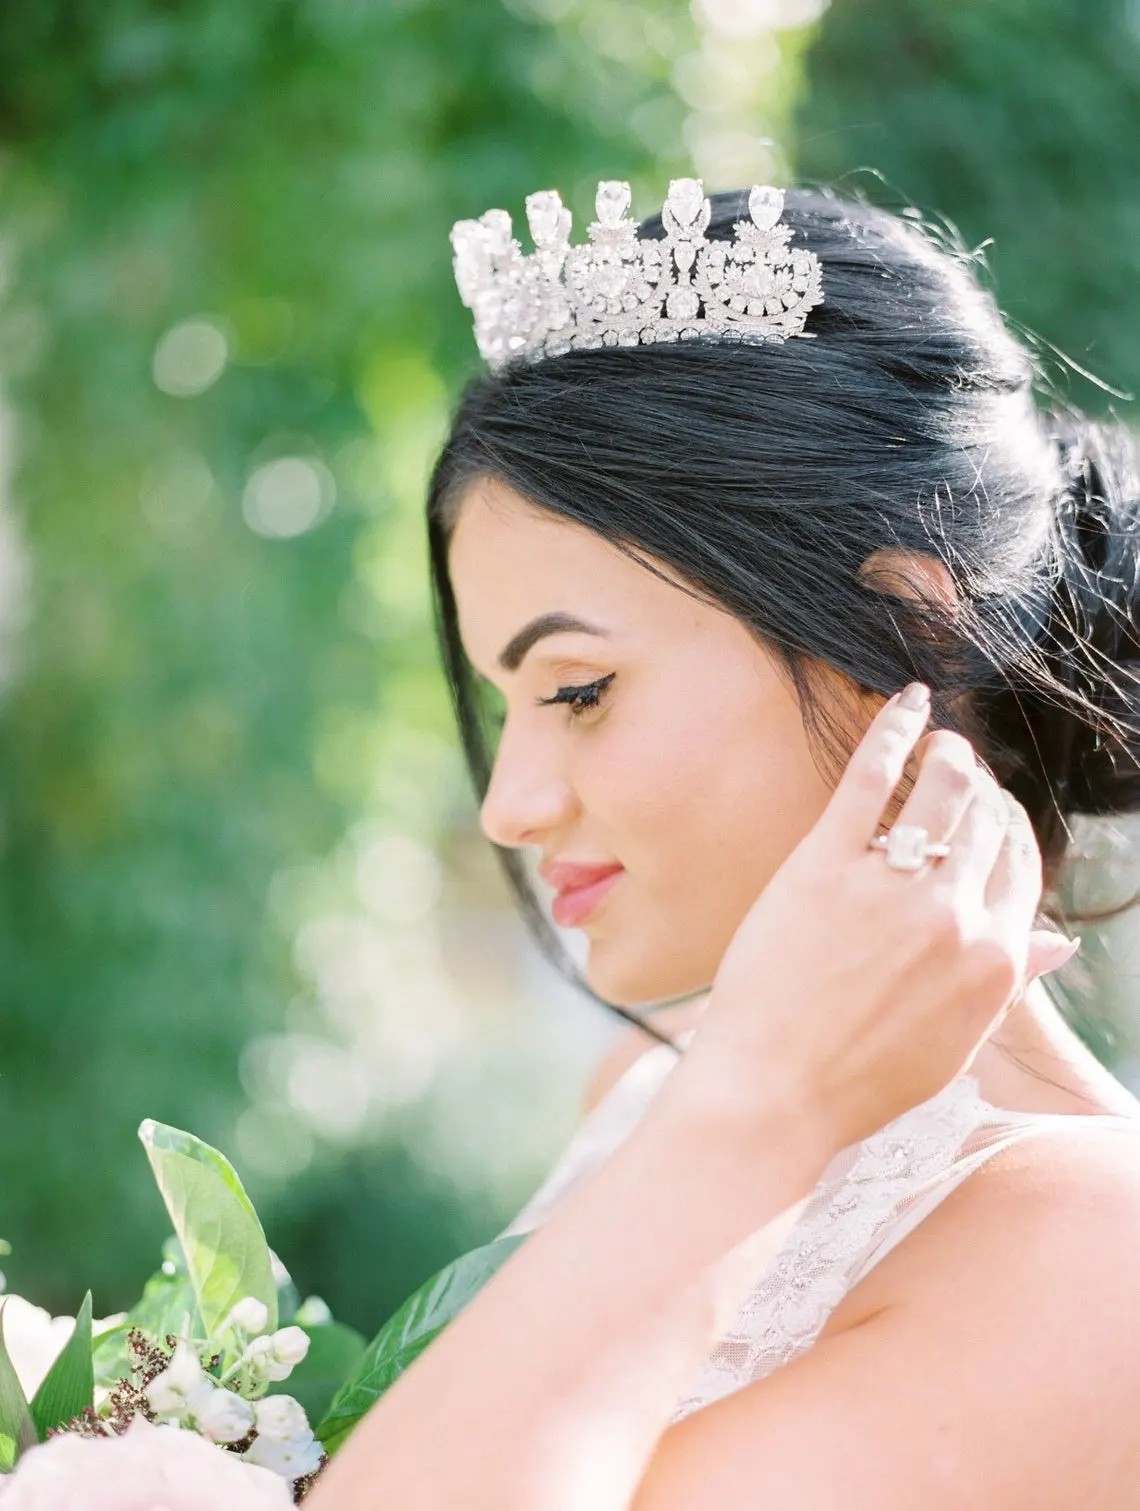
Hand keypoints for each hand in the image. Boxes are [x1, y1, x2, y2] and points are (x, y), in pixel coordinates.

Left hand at [674, 682, 1078, 1154]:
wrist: (773, 1093)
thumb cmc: (858, 1079)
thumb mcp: (953, 1042)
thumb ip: (1006, 983)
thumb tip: (1057, 943)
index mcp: (993, 958)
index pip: (1022, 865)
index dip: (1009, 829)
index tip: (990, 814)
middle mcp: (954, 914)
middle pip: (988, 820)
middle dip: (982, 786)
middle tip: (961, 767)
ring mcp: (891, 886)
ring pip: (943, 788)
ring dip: (951, 753)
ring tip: (940, 738)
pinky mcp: (825, 863)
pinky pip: (871, 777)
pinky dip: (894, 730)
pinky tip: (906, 702)